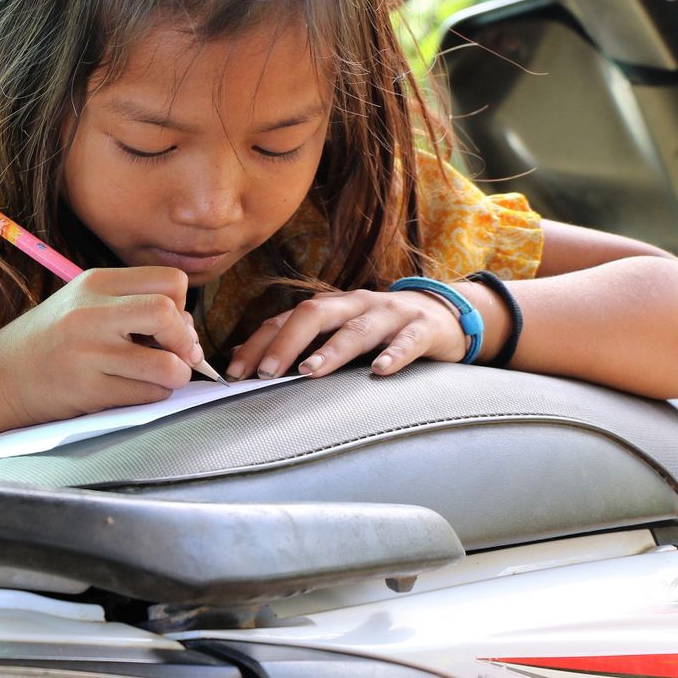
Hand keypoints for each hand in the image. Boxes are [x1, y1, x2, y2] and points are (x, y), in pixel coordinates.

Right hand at [0, 267, 202, 425]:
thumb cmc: (49, 339)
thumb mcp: (83, 302)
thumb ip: (131, 304)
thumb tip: (188, 329)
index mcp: (95, 282)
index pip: (169, 282)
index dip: (181, 305)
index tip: (170, 324)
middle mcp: (91, 313)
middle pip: (168, 313)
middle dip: (185, 339)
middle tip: (178, 354)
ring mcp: (89, 354)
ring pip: (167, 365)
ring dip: (176, 375)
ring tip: (162, 376)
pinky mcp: (88, 391)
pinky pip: (147, 395)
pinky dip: (154, 395)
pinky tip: (136, 389)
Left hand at [225, 288, 469, 380]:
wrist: (441, 313)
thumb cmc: (379, 329)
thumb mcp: (336, 331)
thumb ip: (294, 342)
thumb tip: (240, 356)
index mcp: (330, 307)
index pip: (285, 319)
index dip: (258, 343)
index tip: (236, 373)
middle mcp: (355, 304)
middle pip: (314, 314)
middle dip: (286, 342)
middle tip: (265, 372)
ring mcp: (389, 314)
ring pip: (357, 328)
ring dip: (332, 350)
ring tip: (311, 371)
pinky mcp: (422, 328)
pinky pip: (408, 340)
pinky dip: (393, 355)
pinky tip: (380, 371)